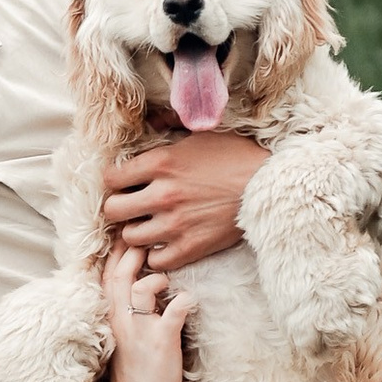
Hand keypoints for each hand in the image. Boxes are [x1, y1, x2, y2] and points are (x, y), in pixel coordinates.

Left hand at [99, 130, 261, 272]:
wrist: (270, 185)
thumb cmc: (237, 156)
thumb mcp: (200, 134)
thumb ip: (169, 126)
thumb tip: (150, 122)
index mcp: (161, 163)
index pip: (111, 178)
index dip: (114, 181)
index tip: (124, 183)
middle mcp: (162, 194)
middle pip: (113, 210)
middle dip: (119, 207)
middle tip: (131, 205)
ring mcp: (175, 224)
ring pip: (130, 237)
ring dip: (136, 230)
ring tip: (148, 224)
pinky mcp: (191, 247)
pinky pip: (155, 260)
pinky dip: (157, 253)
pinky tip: (164, 242)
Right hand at [102, 242, 194, 381]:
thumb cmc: (135, 367)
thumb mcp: (123, 332)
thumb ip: (125, 307)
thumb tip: (138, 281)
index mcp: (111, 315)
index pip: (107, 274)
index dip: (116, 250)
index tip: (128, 231)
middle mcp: (121, 318)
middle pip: (121, 273)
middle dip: (133, 250)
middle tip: (148, 236)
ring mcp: (140, 329)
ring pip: (142, 288)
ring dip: (157, 276)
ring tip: (166, 278)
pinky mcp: (161, 340)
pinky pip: (174, 311)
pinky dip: (184, 300)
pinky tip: (190, 299)